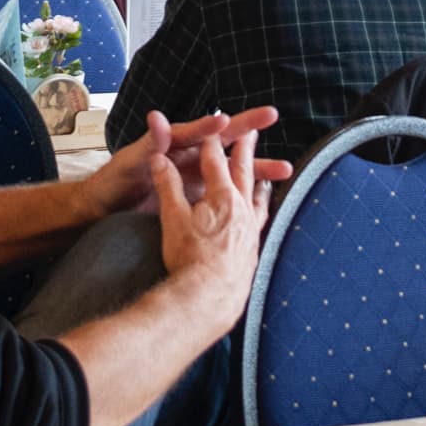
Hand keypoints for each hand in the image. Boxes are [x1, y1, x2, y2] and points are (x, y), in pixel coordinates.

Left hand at [88, 107, 288, 219]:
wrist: (110, 210)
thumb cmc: (116, 180)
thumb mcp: (131, 160)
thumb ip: (149, 142)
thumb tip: (157, 118)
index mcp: (176, 144)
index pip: (198, 131)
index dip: (212, 125)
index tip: (228, 120)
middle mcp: (191, 157)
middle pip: (225, 142)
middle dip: (249, 130)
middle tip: (272, 115)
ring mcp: (197, 178)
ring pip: (234, 170)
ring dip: (258, 168)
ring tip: (285, 169)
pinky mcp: (200, 199)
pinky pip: (228, 193)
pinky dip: (247, 193)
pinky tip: (266, 195)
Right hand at [150, 119, 269, 306]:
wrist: (210, 297)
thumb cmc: (189, 258)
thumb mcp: (172, 218)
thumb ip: (168, 185)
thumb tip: (159, 160)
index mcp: (223, 196)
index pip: (216, 161)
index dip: (211, 143)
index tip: (212, 127)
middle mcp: (243, 208)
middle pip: (244, 171)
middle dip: (244, 148)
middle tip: (251, 130)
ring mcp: (251, 228)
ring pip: (257, 195)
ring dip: (259, 178)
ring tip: (266, 172)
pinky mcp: (254, 247)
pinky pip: (261, 218)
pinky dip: (261, 207)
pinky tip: (260, 212)